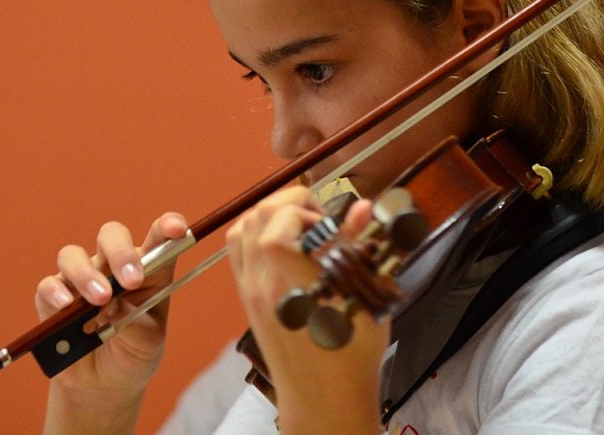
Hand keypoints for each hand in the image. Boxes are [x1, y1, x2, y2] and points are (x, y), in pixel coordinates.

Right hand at [35, 212, 187, 394]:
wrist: (104, 384)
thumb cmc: (133, 351)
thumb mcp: (148, 341)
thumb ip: (136, 321)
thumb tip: (113, 304)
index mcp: (147, 269)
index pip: (158, 238)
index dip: (168, 226)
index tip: (177, 228)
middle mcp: (112, 266)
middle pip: (111, 236)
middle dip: (121, 252)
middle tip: (131, 280)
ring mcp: (81, 279)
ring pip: (73, 255)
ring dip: (87, 274)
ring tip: (101, 300)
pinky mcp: (52, 300)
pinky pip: (48, 286)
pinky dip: (56, 293)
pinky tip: (66, 306)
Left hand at [227, 186, 387, 433]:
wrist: (324, 400)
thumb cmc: (351, 355)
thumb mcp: (365, 297)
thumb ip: (357, 246)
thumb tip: (362, 207)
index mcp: (293, 280)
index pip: (280, 218)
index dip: (306, 206)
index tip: (331, 222)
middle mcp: (263, 282)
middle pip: (257, 215)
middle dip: (290, 203)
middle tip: (319, 219)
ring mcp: (251, 291)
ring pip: (242, 229)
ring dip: (270, 216)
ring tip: (301, 228)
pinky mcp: (248, 300)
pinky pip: (239, 253)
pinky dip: (256, 236)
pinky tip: (285, 247)